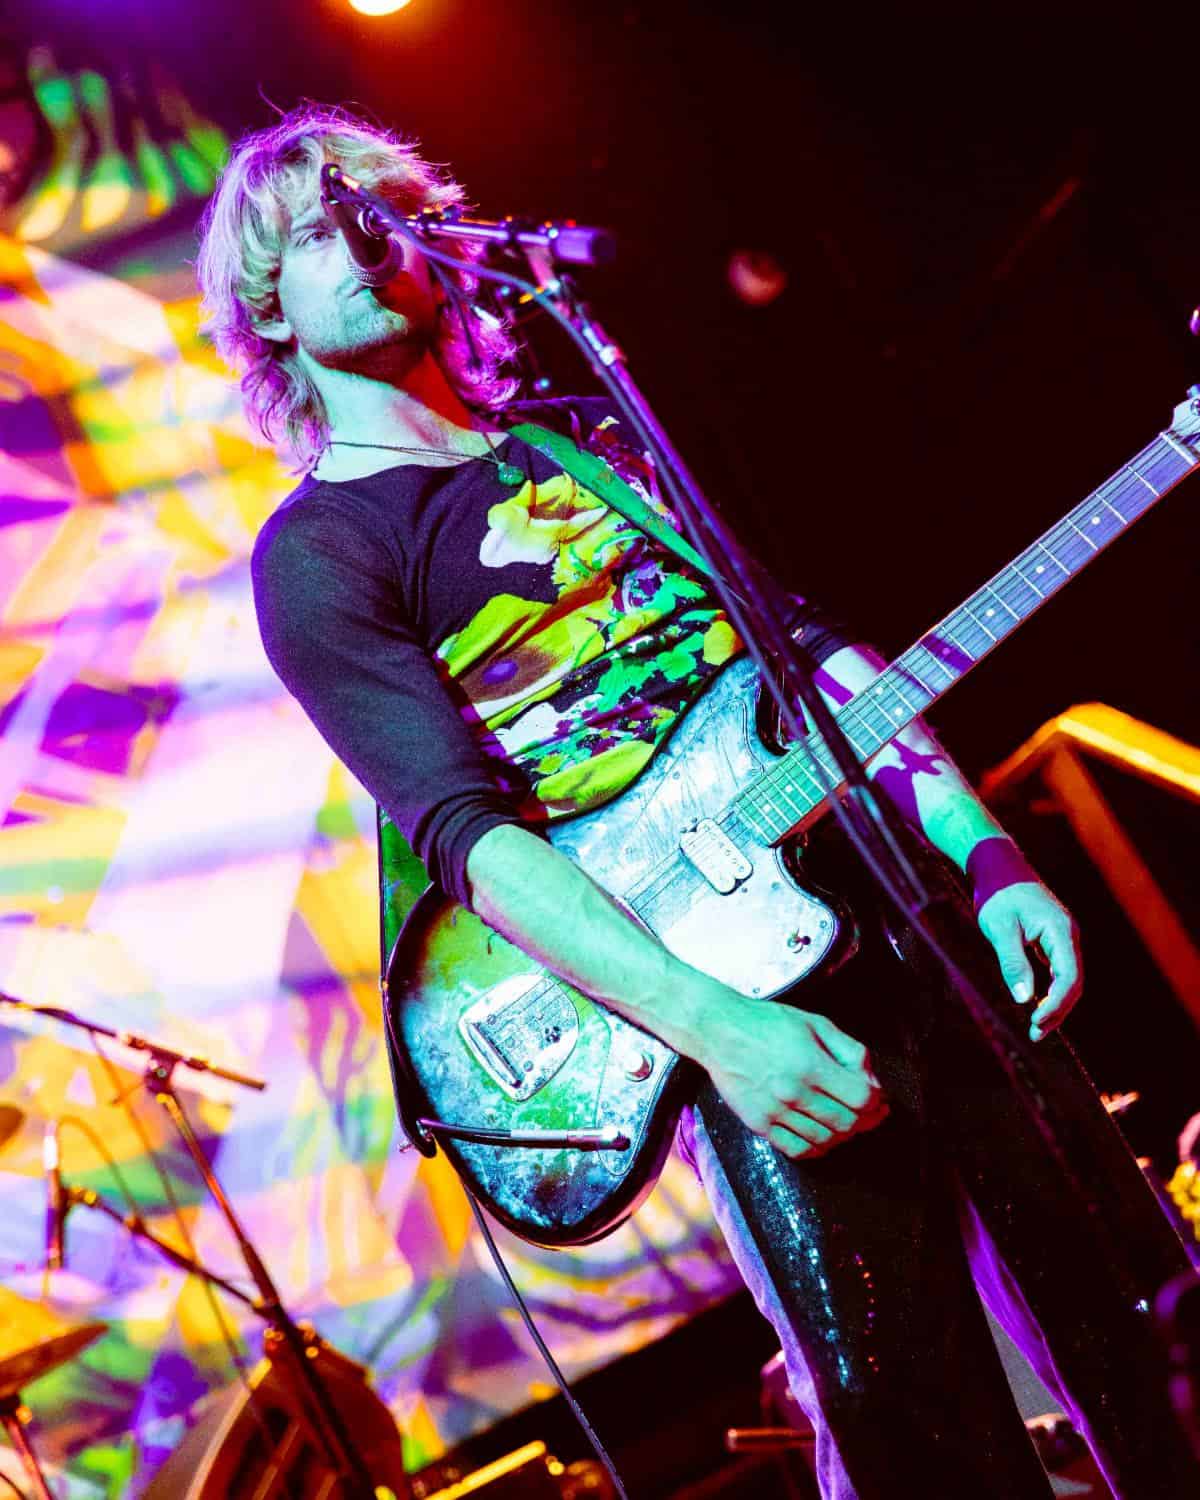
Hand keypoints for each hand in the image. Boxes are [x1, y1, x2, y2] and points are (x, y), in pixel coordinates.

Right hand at [697, 992, 887, 1159]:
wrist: (719, 1031)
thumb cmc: (767, 1023)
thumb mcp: (816, 1024)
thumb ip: (850, 1051)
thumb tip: (872, 1082)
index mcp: (811, 1064)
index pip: (861, 1099)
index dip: (876, 1101)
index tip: (877, 1098)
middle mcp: (794, 1092)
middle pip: (847, 1123)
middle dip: (865, 1120)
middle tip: (867, 1112)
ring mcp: (775, 1112)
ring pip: (825, 1140)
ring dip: (842, 1134)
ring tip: (843, 1120)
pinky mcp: (759, 1124)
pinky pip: (797, 1150)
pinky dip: (816, 1148)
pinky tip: (820, 1134)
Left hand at [977, 881, 1082, 1041]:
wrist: (997, 866)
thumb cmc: (997, 894)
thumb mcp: (999, 929)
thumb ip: (1013, 962)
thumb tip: (1024, 998)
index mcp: (1060, 931)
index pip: (1070, 977)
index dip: (1057, 1003)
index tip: (1036, 1020)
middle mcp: (1068, 936)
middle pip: (1073, 982)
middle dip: (1057, 1010)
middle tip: (1035, 1033)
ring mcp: (1062, 938)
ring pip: (1067, 978)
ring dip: (1054, 1004)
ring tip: (1036, 1028)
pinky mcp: (1052, 940)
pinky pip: (1058, 971)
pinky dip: (1050, 990)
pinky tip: (1036, 1005)